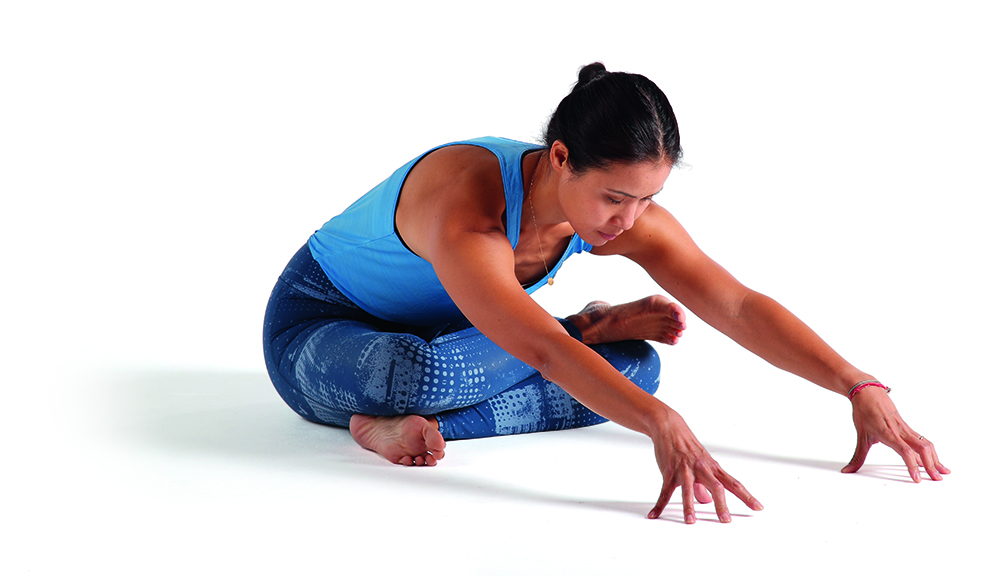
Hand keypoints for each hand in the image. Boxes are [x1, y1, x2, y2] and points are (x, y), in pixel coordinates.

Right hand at [647, 409, 763, 522]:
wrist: (669, 427)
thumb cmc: (687, 446)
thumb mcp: (701, 463)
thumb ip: (705, 485)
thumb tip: (706, 502)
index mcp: (712, 467)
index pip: (733, 483)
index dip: (746, 496)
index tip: (758, 507)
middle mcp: (701, 468)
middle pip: (715, 487)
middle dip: (721, 504)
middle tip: (726, 520)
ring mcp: (684, 470)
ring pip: (688, 489)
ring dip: (689, 506)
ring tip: (690, 522)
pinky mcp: (668, 471)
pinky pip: (664, 491)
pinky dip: (660, 504)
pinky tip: (655, 515)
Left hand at [842, 386, 949, 481]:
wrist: (868, 392)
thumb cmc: (864, 412)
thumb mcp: (860, 436)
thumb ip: (857, 456)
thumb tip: (847, 470)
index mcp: (888, 433)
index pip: (904, 451)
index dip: (912, 465)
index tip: (917, 479)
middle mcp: (900, 431)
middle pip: (922, 448)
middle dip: (931, 465)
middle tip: (937, 479)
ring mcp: (906, 429)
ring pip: (925, 444)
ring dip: (935, 458)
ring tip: (942, 472)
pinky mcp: (908, 427)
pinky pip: (922, 440)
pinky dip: (931, 451)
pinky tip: (935, 460)